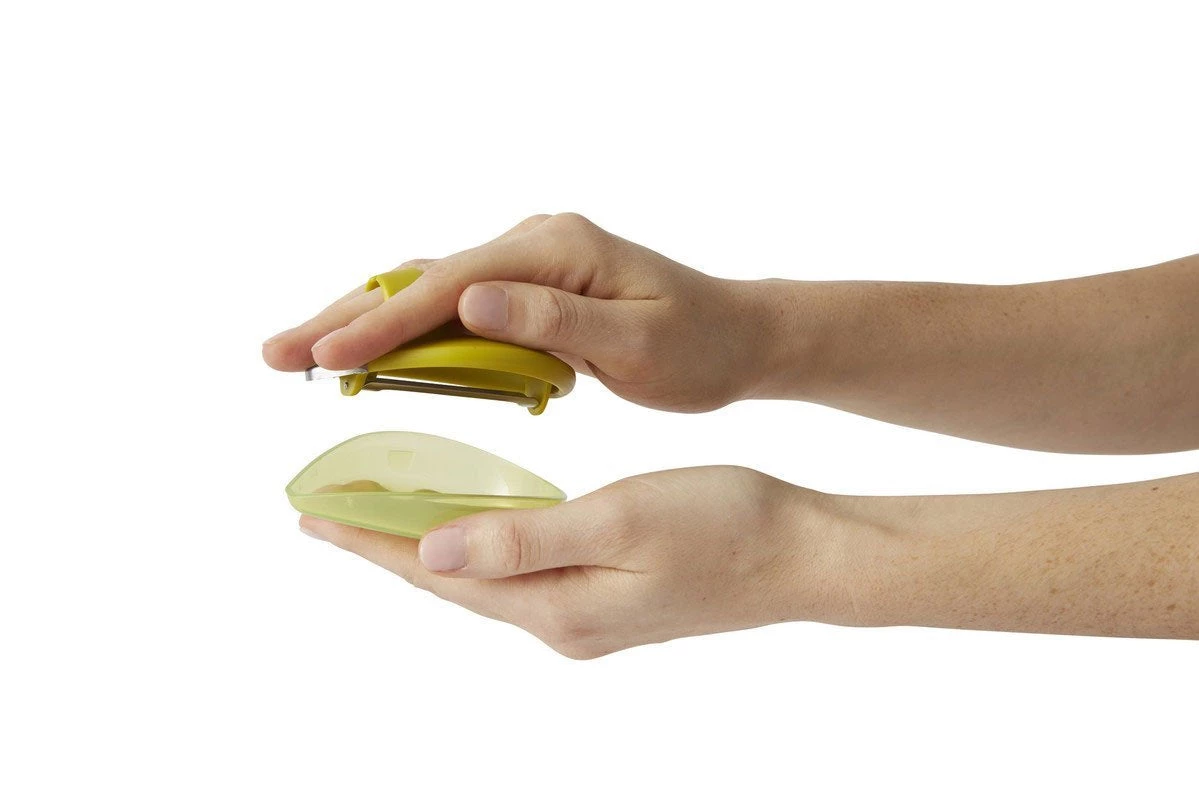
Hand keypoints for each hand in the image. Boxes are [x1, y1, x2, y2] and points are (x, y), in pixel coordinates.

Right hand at [262, 213, 771, 411]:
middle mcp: (531, 246)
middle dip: (345, 315)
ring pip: (426, 294)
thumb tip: (471, 301)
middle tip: (275, 354)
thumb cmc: (698, 344)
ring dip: (361, 324)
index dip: (384, 322)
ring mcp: (525, 268)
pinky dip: (404, 337)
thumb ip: (556, 322)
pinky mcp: (526, 294)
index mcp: (554, 249)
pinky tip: (367, 358)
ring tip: (299, 356)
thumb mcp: (639, 340)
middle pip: (420, 279)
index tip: (329, 356)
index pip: (450, 285)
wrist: (735, 337)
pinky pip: (451, 313)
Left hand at [297, 466, 845, 658]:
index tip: (315, 513)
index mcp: (558, 607)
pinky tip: (477, 525)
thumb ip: (525, 539)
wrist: (802, 555)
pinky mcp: (608, 600)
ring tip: (387, 514)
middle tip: (331, 510)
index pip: (439, 572)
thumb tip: (435, 550)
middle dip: (388, 544)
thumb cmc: (724, 526)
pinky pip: (522, 572)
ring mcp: (586, 617)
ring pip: (485, 577)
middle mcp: (562, 623)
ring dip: (432, 544)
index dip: (373, 540)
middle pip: (451, 581)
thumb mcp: (620, 521)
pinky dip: (484, 543)